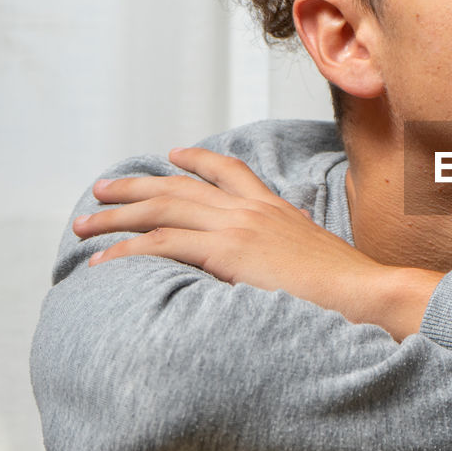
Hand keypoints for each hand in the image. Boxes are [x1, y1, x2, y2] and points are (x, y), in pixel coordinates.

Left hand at [73, 147, 439, 336]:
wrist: (366, 292)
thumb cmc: (351, 288)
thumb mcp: (320, 259)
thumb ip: (296, 252)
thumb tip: (289, 264)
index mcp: (276, 208)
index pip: (229, 171)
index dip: (195, 161)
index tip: (172, 158)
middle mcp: (253, 209)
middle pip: (180, 186)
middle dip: (135, 186)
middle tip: (102, 189)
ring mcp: (239, 227)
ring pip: (161, 210)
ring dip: (116, 216)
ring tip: (85, 225)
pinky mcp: (227, 251)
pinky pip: (162, 245)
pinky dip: (127, 252)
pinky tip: (103, 264)